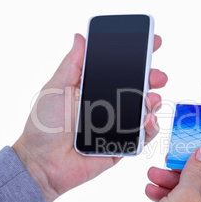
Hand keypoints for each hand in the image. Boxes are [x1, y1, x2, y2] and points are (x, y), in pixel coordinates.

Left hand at [12, 34, 166, 201]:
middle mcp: (109, 105)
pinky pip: (143, 135)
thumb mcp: (56, 88)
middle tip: (157, 76)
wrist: (43, 164)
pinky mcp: (123, 146)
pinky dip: (151, 127)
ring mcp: (118, 126)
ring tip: (152, 99)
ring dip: (154, 101)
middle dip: (153, 78)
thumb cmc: (44, 126)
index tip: (152, 44)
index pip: (121, 69)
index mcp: (94, 89)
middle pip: (138, 88)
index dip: (137, 57)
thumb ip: (71, 64)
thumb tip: (80, 37)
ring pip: (145, 110)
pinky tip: (149, 119)